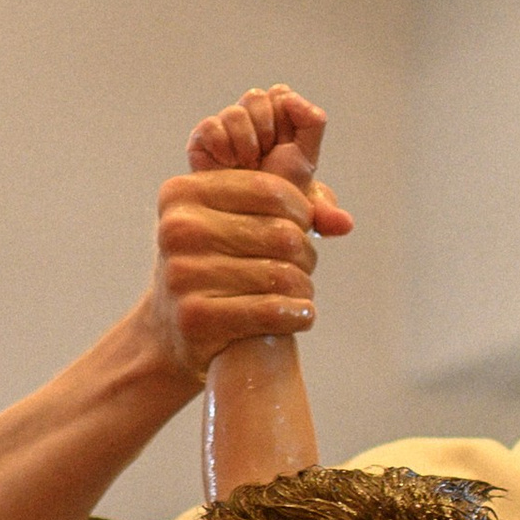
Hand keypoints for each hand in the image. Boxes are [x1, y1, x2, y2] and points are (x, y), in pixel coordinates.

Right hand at [150, 81, 353, 381]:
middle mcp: (177, 229)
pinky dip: (298, 314)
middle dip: (304, 254)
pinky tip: (300, 315)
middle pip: (283, 235)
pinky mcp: (194, 318)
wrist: (176, 328)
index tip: (301, 228)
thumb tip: (344, 223)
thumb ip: (298, 202)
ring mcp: (181, 274)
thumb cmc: (221, 261)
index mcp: (183, 193)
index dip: (302, 212)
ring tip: (298, 291)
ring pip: (282, 276)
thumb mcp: (243, 218)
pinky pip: (271, 311)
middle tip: (300, 267)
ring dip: (303, 287)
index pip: (272, 190)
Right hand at [187, 85, 351, 213]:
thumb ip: (326, 203)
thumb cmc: (273, 211)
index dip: (287, 118)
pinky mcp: (201, 140)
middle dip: (267, 130)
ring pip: (237, 111)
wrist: (237, 227)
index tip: (285, 149)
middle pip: (259, 96)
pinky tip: (228, 166)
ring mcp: (225, 128)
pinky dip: (223, 146)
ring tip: (246, 167)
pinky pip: (211, 126)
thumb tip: (338, 194)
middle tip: (265, 159)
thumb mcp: (307, 201)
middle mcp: (252, 120)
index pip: (282, 94)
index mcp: (279, 123)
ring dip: (246, 142)